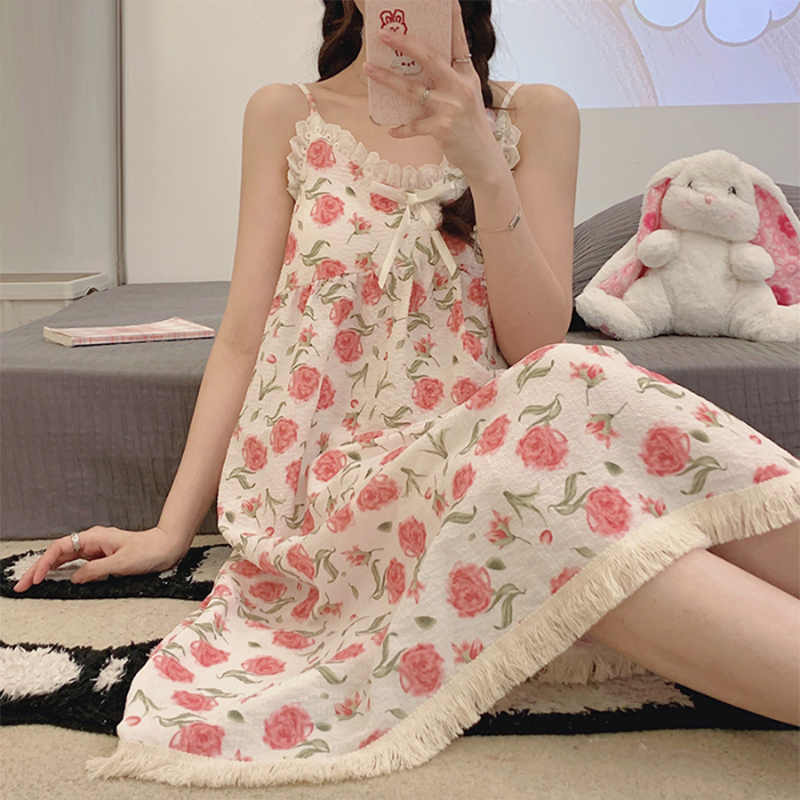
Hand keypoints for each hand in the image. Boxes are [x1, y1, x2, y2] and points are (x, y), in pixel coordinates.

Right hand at [12, 524, 191, 591]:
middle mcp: (93, 541)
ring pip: (65, 557)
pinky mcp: (102, 556)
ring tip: (31, 583)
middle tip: (22, 585)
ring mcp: (96, 548)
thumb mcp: (122, 564)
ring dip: (47, 570)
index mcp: (95, 538)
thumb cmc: (149, 552)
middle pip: (58, 553)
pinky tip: (54, 577)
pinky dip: (62, 569)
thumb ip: (96, 570)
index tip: (35, 578)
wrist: (167, 547)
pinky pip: (76, 562)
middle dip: (38, 568)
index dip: (45, 563)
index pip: (61, 548)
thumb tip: (74, 578)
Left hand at [363, 0, 501, 178]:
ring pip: (413, 90)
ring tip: (370, 70)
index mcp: (466, 75)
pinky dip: (401, 129)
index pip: (458, 41)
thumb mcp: (465, 96)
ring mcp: (451, 108)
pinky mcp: (442, 128)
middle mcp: (460, 87)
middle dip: (405, 44)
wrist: (482, 157)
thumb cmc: (469, 125)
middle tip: (385, 34)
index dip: (452, 19)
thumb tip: (416, 68)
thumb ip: (447, 80)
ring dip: (388, 79)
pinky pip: (414, 125)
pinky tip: (391, 129)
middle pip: (430, 58)